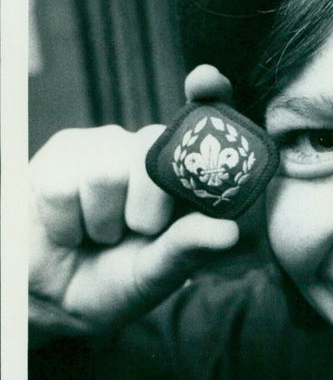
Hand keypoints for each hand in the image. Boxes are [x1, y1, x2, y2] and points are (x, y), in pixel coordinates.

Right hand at [29, 66, 239, 329]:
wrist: (56, 300)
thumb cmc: (118, 282)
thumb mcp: (158, 275)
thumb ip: (189, 249)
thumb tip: (230, 232)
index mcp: (186, 174)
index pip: (206, 120)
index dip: (210, 94)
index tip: (206, 80)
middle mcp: (149, 151)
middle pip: (154, 148)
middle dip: (148, 205)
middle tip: (137, 233)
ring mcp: (105, 146)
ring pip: (106, 172)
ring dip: (102, 223)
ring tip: (100, 235)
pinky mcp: (63, 152)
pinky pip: (64, 186)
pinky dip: (66, 224)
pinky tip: (67, 230)